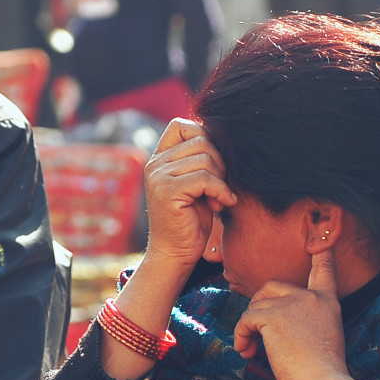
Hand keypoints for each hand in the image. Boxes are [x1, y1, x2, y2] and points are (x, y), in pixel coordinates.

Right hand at [142, 117, 237, 278]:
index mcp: (159, 158)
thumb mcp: (197, 184)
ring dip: (221, 179)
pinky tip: (221, 205)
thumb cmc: (191, 220)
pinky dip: (220, 191)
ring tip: (218, 199)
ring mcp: (158, 176)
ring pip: (205, 158)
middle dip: (219, 163)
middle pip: (201, 141)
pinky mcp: (167, 191)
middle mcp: (155, 164)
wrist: (175, 254)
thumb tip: (225, 135)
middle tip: (220, 188)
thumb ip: (202, 160)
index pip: (182, 126)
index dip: (204, 137)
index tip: (214, 166)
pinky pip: (205, 178)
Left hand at [235, 250, 374, 379]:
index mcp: (326, 301)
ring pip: (255, 307)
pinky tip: (246, 352)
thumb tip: (276, 323)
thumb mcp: (322, 337)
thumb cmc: (322, 370)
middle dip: (258, 306)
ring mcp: (292, 303)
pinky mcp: (273, 315)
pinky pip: (246, 320)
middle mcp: (310, 296)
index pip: (323, 269)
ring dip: (248, 329)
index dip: (321, 252)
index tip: (320, 236)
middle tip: (254, 331)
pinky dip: (241, 335)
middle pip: (272, 286)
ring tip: (252, 350)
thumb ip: (305, 321)